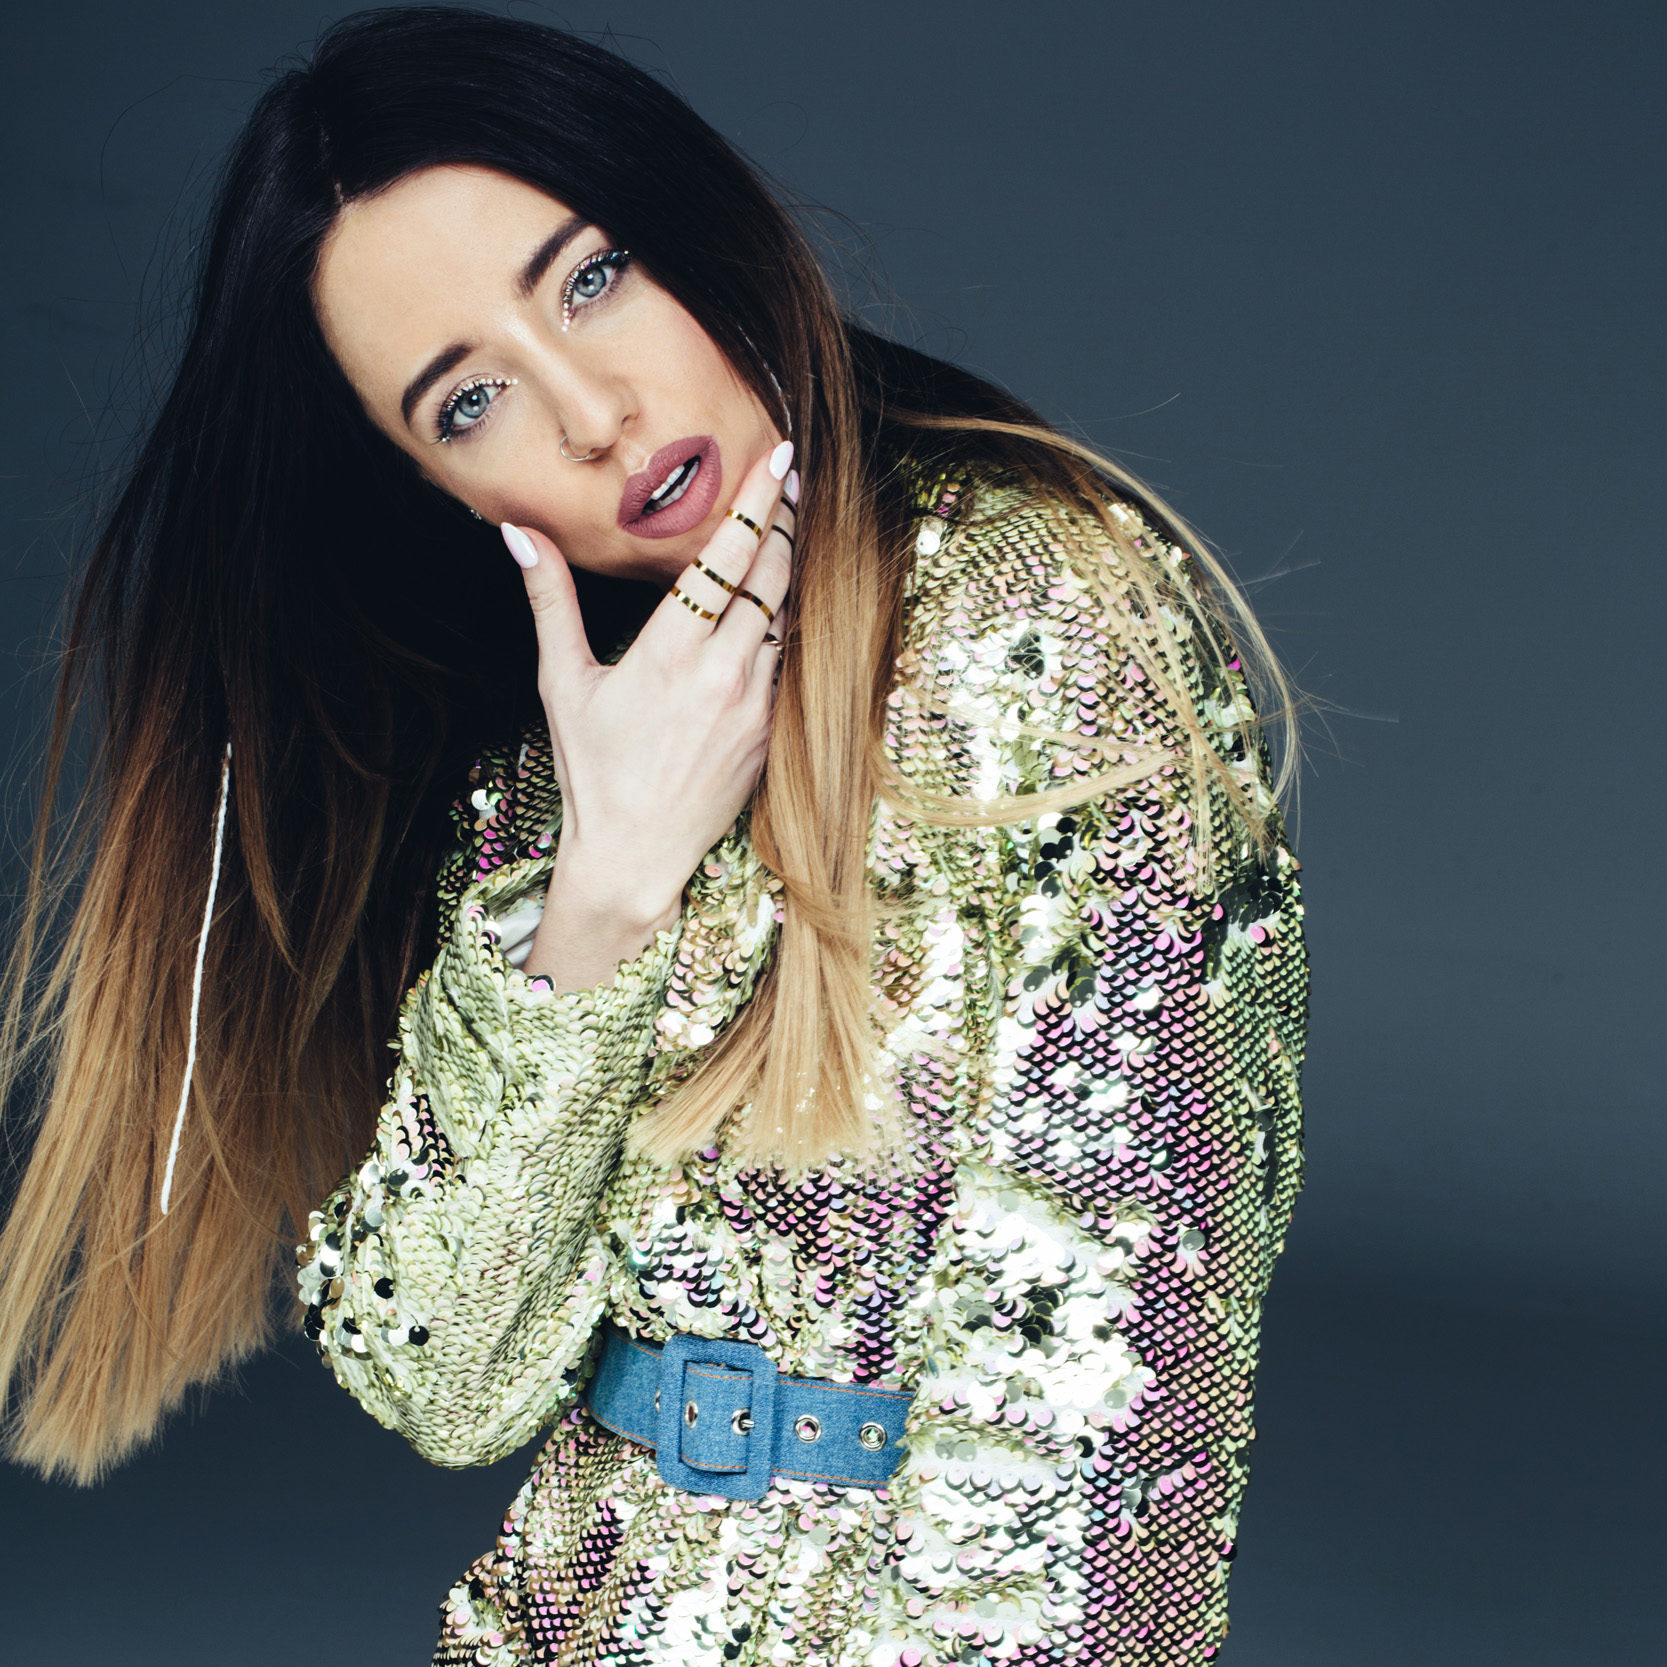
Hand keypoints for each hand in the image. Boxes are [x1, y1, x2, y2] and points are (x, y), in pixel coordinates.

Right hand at [501, 440, 796, 987]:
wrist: (635, 854)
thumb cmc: (592, 769)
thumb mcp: (562, 683)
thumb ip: (549, 600)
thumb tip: (518, 532)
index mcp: (669, 653)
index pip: (725, 558)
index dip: (756, 501)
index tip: (778, 458)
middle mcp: (722, 673)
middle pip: (772, 575)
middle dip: (784, 519)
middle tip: (790, 477)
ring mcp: (756, 703)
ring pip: (787, 614)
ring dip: (791, 566)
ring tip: (791, 522)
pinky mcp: (772, 731)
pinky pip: (789, 660)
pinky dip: (789, 621)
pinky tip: (785, 596)